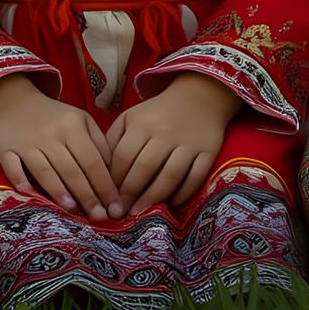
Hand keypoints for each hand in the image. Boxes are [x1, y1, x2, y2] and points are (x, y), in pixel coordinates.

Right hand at [0, 76, 119, 222]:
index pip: (93, 160)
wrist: (11, 101)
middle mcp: (52, 134)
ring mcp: (27, 142)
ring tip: (73, 210)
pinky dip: (20, 180)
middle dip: (88, 196)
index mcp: (74, 126)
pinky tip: (30, 194)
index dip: (106, 186)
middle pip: (72, 169)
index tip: (116, 208)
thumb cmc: (53, 117)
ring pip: (45, 170)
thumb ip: (98, 144)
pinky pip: (13, 167)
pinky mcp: (5, 148)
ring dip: (59, 191)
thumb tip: (114, 175)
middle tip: (100, 217)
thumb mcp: (80, 120)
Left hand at [108, 72, 239, 217]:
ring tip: (140, 213)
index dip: (114, 180)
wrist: (198, 96)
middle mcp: (164, 133)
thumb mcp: (131, 118)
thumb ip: (114, 140)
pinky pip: (195, 178)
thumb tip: (99, 171)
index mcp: (141, 123)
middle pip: (144, 168)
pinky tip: (171, 204)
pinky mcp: (208, 152)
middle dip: (130, 193)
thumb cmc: (157, 113)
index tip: (107, 198)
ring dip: (153, 197)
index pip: (123, 156)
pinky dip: (183, 194)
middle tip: (121, 213)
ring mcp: (188, 143)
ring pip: (170, 176)